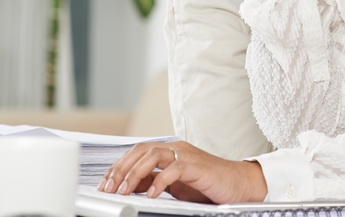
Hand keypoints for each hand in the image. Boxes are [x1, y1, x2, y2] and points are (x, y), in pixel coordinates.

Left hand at [98, 140, 266, 203]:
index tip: (105, 184)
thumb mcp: (175, 186)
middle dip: (121, 169)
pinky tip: (153, 194)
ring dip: (135, 173)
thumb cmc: (209, 186)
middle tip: (109, 188)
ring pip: (153, 155)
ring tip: (125, 191)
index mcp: (169, 152)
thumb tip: (129, 188)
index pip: (136, 153)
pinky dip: (161, 181)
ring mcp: (186, 155)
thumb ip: (155, 182)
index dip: (118, 167)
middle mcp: (175, 149)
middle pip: (140, 151)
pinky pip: (174, 169)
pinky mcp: (197, 165)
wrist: (240, 184)